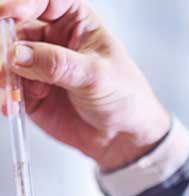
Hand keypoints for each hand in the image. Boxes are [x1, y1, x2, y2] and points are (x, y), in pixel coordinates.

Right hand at [0, 0, 170, 170]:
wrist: (125, 136)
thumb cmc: (124, 98)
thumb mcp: (97, 76)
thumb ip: (58, 64)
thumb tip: (17, 54)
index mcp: (74, 20)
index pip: (43, 1)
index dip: (22, 3)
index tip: (6, 13)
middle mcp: (51, 37)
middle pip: (15, 28)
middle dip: (6, 46)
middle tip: (9, 65)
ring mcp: (37, 64)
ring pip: (7, 58)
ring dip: (4, 74)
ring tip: (10, 94)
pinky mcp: (30, 90)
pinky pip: (9, 88)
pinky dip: (5, 96)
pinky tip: (10, 107)